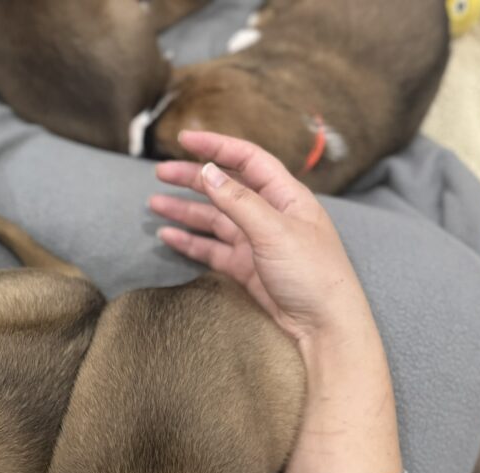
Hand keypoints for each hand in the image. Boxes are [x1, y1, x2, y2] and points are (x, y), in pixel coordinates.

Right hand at [150, 131, 371, 346]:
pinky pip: (213, 249)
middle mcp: (270, 214)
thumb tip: (208, 172)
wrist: (324, 326)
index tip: (185, 139)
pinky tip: (168, 237)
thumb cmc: (314, 274)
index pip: (247, 160)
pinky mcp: (247, 268)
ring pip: (214, 219)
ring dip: (186, 211)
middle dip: (193, 178)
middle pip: (225, 187)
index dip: (216, 146)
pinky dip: (190, 242)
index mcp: (286, 196)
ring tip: (155, 204)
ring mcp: (257, 242)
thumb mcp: (275, 231)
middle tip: (160, 173)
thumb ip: (239, 201)